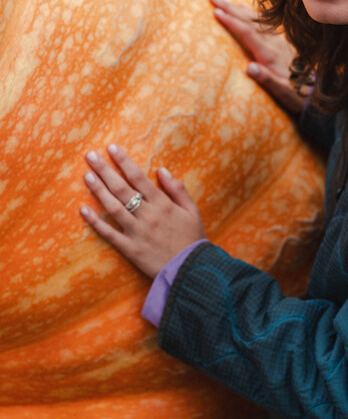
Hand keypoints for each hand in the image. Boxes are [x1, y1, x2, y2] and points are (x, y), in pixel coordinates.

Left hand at [80, 145, 205, 278]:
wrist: (191, 269)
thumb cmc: (193, 238)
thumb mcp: (192, 211)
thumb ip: (177, 189)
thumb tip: (162, 170)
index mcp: (162, 204)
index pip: (139, 177)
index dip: (124, 161)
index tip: (112, 148)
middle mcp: (147, 215)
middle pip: (122, 189)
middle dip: (105, 170)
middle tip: (90, 156)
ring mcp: (137, 232)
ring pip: (114, 208)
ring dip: (98, 191)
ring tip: (86, 176)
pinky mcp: (130, 248)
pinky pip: (109, 233)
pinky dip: (96, 222)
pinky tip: (84, 210)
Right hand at [210, 0, 306, 113]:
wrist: (314, 92)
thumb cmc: (296, 95)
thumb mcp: (282, 93)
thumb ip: (267, 80)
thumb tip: (249, 67)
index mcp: (271, 54)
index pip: (248, 33)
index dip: (232, 22)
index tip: (216, 12)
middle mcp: (274, 43)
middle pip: (249, 21)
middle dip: (230, 8)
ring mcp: (278, 41)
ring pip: (255, 19)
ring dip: (237, 8)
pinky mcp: (280, 42)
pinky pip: (262, 23)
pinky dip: (250, 13)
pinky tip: (243, 6)